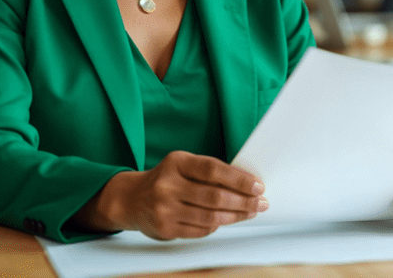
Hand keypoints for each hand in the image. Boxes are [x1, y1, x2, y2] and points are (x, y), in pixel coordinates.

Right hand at [76, 151, 267, 239]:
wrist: (131, 199)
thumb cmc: (166, 179)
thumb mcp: (182, 165)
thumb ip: (208, 171)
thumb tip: (246, 182)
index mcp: (176, 162)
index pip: (213, 169)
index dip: (238, 178)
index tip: (258, 186)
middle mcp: (168, 185)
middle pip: (214, 197)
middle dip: (243, 201)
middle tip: (261, 203)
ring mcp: (165, 208)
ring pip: (210, 216)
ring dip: (235, 216)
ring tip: (250, 213)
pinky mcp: (165, 228)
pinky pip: (200, 230)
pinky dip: (217, 225)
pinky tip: (226, 220)